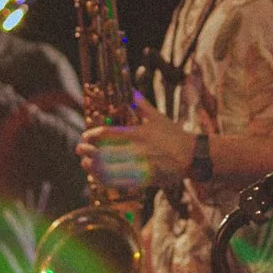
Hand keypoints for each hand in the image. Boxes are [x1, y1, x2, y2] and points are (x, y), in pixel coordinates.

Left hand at [76, 95, 195, 190]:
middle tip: (80, 150)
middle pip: (104, 152)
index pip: (108, 133)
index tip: (85, 136)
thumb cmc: (174, 135)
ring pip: (109, 170)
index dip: (92, 135)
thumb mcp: (157, 117)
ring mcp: (140, 166)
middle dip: (88, 152)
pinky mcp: (144, 179)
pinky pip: (120, 183)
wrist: (192, 155)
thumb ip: (140, 104)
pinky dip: (106, 181)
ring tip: (86, 164)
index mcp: (138, 133)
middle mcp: (136, 150)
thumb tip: (130, 90)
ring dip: (93, 167)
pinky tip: (99, 177)